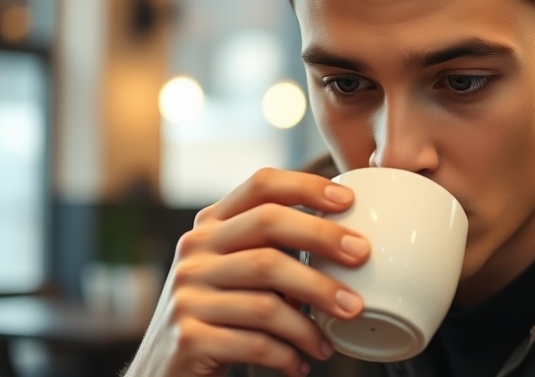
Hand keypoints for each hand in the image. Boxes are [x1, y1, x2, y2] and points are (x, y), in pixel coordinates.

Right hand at [124, 168, 370, 376]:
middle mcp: (195, 251)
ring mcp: (187, 294)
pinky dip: (287, 355)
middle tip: (362, 257)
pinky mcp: (188, 337)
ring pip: (267, 297)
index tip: (348, 199)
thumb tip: (349, 243)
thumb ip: (274, 250)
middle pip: (267, 228)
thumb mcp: (237, 272)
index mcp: (210, 226)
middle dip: (322, 239)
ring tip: (336, 334)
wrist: (163, 370)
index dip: (306, 185)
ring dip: (312, 320)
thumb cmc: (219, 315)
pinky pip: (255, 343)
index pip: (260, 186)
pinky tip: (302, 363)